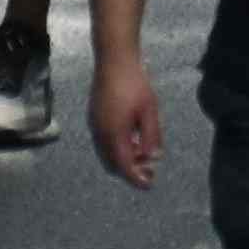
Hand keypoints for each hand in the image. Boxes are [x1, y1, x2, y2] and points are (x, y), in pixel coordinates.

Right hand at [95, 63, 163, 186]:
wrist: (114, 62)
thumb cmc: (135, 85)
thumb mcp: (149, 111)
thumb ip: (151, 136)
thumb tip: (153, 158)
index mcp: (113, 135)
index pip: (124, 165)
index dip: (136, 178)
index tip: (148, 185)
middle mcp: (100, 135)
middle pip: (113, 163)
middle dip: (130, 170)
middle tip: (150, 171)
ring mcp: (95, 127)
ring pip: (108, 154)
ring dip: (124, 159)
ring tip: (144, 156)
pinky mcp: (95, 120)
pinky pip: (105, 143)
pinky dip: (118, 149)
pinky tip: (134, 141)